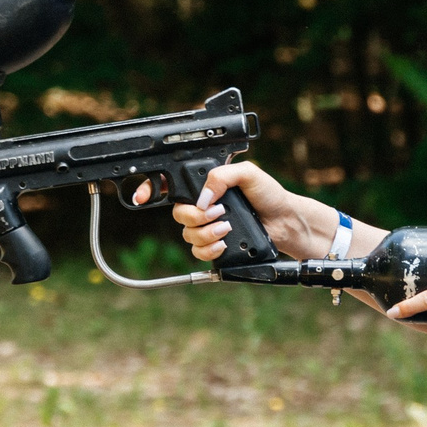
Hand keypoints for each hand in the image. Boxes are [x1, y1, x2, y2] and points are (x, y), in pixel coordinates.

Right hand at [162, 162, 332, 262]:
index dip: (150, 190)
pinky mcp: (216, 246)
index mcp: (206, 186)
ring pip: (187, 235)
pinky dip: (209, 249)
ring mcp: (208, 227)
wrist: (285, 221)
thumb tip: (203, 198)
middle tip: (218, 213)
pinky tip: (224, 243)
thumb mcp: (248, 173)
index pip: (171, 185)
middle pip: (177, 214)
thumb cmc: (269, 194)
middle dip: (195, 216)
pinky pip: (198, 253)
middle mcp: (203, 207)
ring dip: (205, 234)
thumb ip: (222, 176)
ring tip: (227, 228)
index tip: (142, 197)